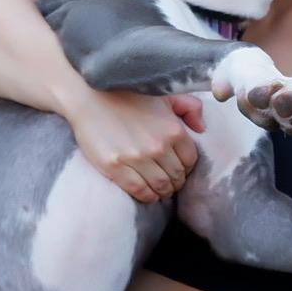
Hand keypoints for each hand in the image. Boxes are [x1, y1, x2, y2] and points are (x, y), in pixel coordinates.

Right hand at [62, 90, 202, 202]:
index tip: (180, 168)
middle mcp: (158, 146)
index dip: (186, 167)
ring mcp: (136, 158)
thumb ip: (190, 107)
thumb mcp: (165, 94)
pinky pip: (139, 190)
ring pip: (160, 186)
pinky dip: (147, 196)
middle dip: (176, 181)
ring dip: (164, 191)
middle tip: (171, 182)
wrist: (90, 96)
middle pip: (177, 176)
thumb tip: (201, 128)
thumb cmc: (128, 94)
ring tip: (161, 190)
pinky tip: (148, 194)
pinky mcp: (115, 167)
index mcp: (173, 129)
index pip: (190, 160)